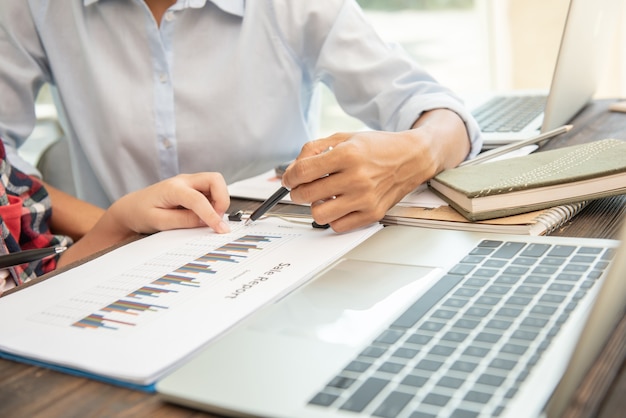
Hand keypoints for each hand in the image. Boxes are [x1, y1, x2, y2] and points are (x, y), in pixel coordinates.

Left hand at [58, 173, 229, 267]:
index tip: (220, 229)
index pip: (198, 199)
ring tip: (209, 217)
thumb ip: (184, 220)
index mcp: (173, 188)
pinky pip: (211, 190)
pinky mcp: (193, 188)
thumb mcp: (160, 222)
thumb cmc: (141, 213)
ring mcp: (189, 182)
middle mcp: (183, 180)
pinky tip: (203, 213)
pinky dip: (214, 202)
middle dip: (222, 199)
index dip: (212, 215)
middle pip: (215, 179)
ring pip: (216, 183)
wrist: (131, 208)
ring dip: (219, 200)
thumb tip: (205, 221)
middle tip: (217, 218)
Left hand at [282, 109, 469, 231]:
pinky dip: (333, 217)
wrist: (412, 158)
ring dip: (315, 206)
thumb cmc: (378, 147)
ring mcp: (365, 199)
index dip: (289, 177)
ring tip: (322, 196)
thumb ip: (314, 149)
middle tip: (301, 188)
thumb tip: (292, 170)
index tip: (289, 178)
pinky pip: (337, 226)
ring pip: (319, 215)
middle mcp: (357, 178)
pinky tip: (338, 204)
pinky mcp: (372, 214)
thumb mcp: (344, 137)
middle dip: (297, 192)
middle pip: (307, 195)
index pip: (303, 172)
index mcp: (348, 155)